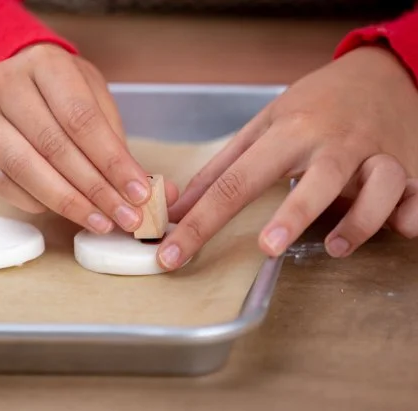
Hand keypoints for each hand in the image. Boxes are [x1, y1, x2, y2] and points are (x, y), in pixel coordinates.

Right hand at [0, 44, 177, 232]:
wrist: (21, 79)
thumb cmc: (66, 93)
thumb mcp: (97, 101)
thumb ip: (121, 146)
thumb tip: (158, 193)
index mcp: (44, 64)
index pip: (81, 120)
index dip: (112, 161)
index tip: (139, 193)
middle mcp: (6, 86)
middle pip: (53, 147)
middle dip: (96, 189)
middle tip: (126, 217)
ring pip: (23, 167)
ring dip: (67, 202)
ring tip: (101, 223)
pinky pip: (2, 183)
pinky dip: (35, 202)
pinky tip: (65, 212)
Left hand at [157, 46, 417, 269]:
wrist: (380, 74)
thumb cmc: (313, 106)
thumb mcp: (264, 126)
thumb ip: (223, 168)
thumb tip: (179, 208)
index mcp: (289, 132)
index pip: (236, 181)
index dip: (202, 221)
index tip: (174, 255)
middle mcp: (333, 143)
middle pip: (314, 179)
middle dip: (292, 214)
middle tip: (267, 248)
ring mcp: (375, 155)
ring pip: (378, 185)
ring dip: (360, 219)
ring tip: (335, 247)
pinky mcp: (410, 167)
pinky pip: (417, 193)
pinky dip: (413, 212)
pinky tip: (403, 228)